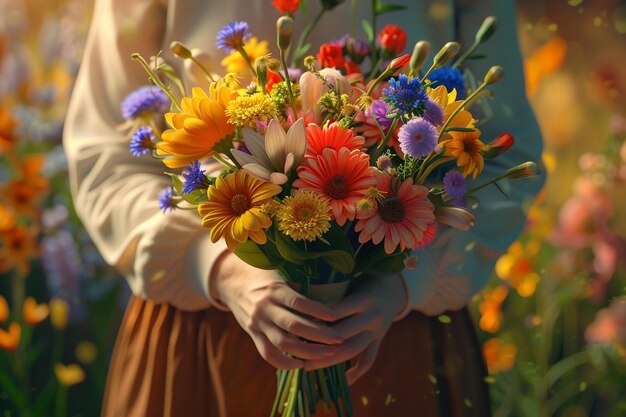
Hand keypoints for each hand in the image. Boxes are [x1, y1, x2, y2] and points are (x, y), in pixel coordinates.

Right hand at [212, 252, 343, 369]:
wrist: (233, 282)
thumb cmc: (265, 276)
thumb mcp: (281, 274)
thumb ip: (299, 285)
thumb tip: (329, 294)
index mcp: (274, 290)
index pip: (298, 302)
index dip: (317, 311)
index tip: (334, 318)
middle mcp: (265, 307)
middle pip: (294, 326)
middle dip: (319, 335)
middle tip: (338, 339)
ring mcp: (257, 323)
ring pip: (283, 343)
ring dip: (307, 352)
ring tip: (327, 354)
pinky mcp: (253, 334)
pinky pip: (268, 354)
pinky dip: (285, 363)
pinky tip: (302, 364)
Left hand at [304, 274, 406, 384]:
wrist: (393, 288)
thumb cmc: (363, 279)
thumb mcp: (350, 279)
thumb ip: (331, 290)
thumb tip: (298, 298)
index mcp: (364, 299)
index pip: (336, 313)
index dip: (315, 320)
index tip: (294, 325)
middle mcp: (372, 317)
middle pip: (343, 335)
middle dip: (318, 344)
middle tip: (295, 350)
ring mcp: (378, 332)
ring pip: (353, 350)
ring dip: (330, 360)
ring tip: (309, 366)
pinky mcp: (379, 341)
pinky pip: (368, 360)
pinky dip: (356, 373)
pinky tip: (341, 381)